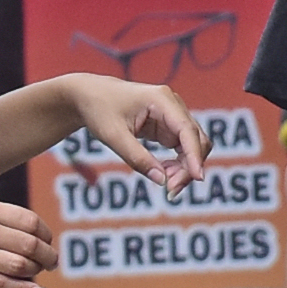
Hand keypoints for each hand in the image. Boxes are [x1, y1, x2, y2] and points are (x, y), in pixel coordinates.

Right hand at [0, 198, 54, 287]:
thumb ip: (2, 217)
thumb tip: (37, 235)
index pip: (30, 221)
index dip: (46, 234)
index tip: (47, 241)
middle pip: (29, 245)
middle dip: (47, 255)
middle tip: (50, 261)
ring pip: (19, 266)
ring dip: (36, 271)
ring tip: (38, 272)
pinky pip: (2, 285)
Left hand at [64, 76, 203, 191]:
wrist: (89, 96)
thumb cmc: (99, 110)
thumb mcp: (114, 136)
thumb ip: (137, 158)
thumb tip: (161, 180)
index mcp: (161, 99)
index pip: (186, 130)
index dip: (194, 155)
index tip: (197, 177)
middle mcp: (173, 105)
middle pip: (196, 139)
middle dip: (189, 167)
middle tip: (170, 191)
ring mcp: (172, 115)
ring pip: (193, 146)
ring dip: (185, 168)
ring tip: (166, 186)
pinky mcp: (168, 126)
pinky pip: (183, 149)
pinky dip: (178, 164)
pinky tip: (164, 174)